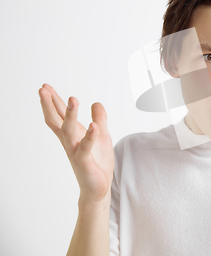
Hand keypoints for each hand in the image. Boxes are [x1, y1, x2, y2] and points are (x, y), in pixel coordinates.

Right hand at [39, 83, 114, 202]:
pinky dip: (89, 136)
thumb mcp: (102, 135)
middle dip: (50, 105)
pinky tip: (92, 125)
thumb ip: (100, 119)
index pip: (59, 115)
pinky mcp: (84, 161)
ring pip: (68, 130)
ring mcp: (75, 151)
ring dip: (70, 114)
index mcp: (73, 135)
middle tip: (43, 89)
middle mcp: (70, 142)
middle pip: (56, 120)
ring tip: (73, 98)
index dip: (53, 101)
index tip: (45, 87)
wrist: (98, 187)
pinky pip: (85, 147)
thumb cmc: (97, 162)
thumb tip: (96, 103)